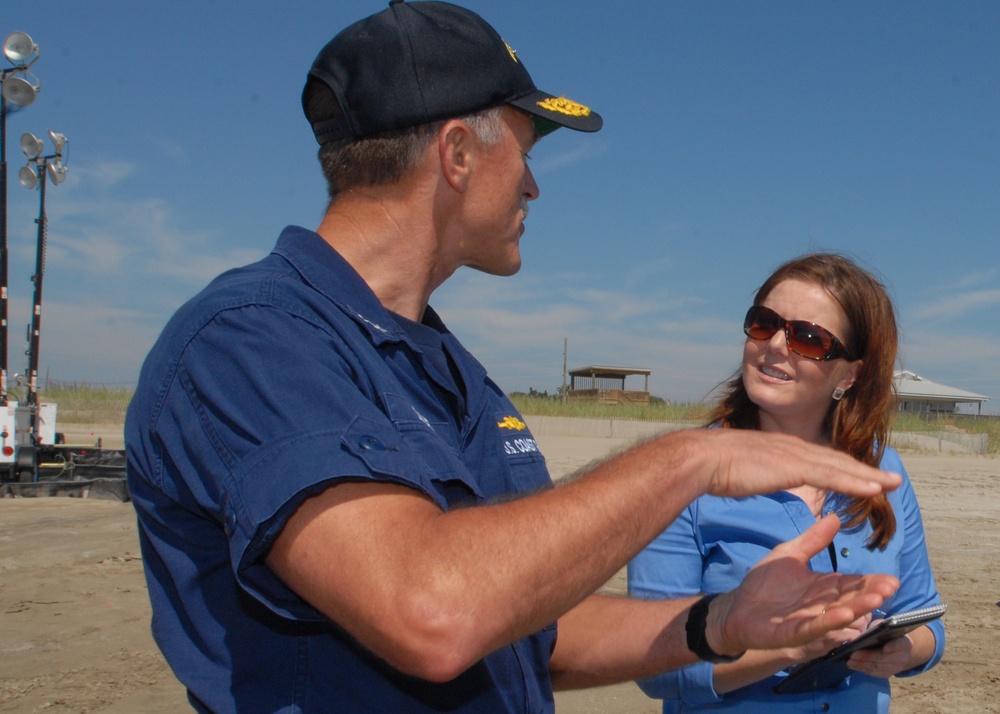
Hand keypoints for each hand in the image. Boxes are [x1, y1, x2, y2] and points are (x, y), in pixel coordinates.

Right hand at [692, 429, 901, 498]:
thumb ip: (754, 471)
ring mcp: (795, 455)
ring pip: (840, 466)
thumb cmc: (715, 466)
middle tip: (889, 479)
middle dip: (865, 470)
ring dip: (869, 476)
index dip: (843, 467)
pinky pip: (832, 475)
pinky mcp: (795, 466)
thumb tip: (753, 476)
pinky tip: (873, 488)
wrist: (704, 458)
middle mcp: (793, 447)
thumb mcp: (741, 468)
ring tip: (892, 483)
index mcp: (781, 448)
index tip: (861, 475)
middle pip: (837, 460)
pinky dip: (855, 481)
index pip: (819, 458)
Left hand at [704, 515, 898, 656]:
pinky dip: (829, 622)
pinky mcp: (792, 633)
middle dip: (871, 594)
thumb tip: (834, 516)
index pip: (853, 584)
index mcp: (823, 587)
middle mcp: (822, 606)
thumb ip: (812, 540)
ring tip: (874, 599)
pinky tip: (843, 615)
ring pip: (838, 615)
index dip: (871, 582)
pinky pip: (813, 628)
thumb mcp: (789, 555)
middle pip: (851, 599)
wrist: (736, 607)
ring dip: (857, 608)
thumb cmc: (764, 584)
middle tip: (890, 588)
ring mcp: (809, 620)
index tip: (891, 579)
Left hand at [847, 633, 915, 678]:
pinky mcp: (887, 674)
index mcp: (904, 642)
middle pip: (885, 659)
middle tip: (853, 654)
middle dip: (868, 657)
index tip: (885, 648)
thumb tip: (862, 632)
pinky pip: (874, 673)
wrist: (894, 645)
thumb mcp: (882, 626)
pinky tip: (852, 665)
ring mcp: (895, 668)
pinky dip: (862, 669)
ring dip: (862, 665)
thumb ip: (876, 628)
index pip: (900, 645)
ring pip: (878, 668)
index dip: (894, 647)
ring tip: (849, 660)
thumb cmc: (885, 632)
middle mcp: (903, 657)